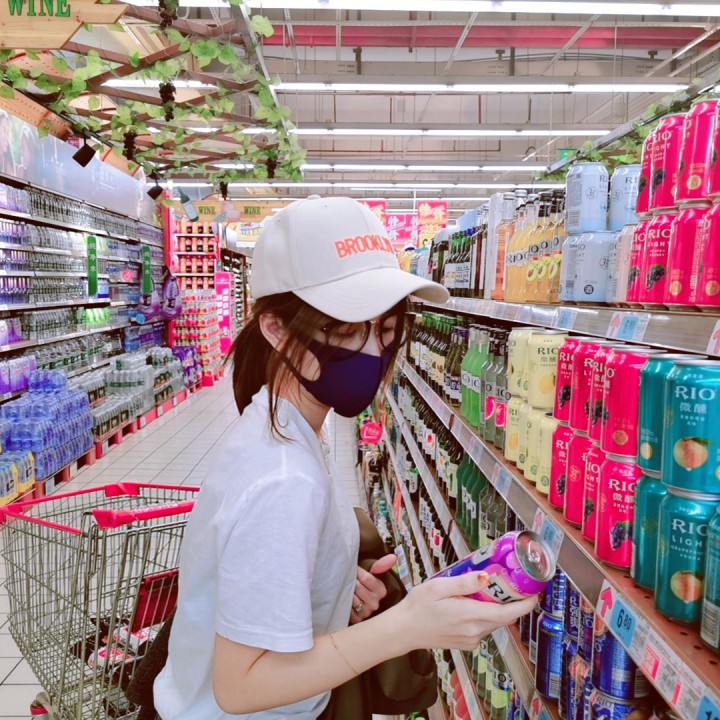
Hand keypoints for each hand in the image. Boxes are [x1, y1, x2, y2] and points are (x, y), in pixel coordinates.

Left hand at [349, 553, 396, 623]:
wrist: (362, 602)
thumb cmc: (366, 585)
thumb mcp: (373, 575)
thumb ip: (380, 565)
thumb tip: (393, 557)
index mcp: (381, 591)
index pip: (367, 578)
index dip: (357, 571)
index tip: (352, 567)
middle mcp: (375, 603)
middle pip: (357, 586)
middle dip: (350, 579)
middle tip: (345, 576)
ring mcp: (366, 612)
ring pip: (351, 596)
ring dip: (345, 590)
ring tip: (343, 585)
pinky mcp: (356, 619)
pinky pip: (346, 607)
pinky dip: (342, 600)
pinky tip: (342, 596)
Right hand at [394, 571, 537, 651]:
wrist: (403, 630)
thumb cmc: (418, 607)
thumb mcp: (438, 587)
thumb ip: (463, 583)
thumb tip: (486, 577)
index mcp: (470, 616)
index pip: (508, 613)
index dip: (525, 604)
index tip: (535, 592)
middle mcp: (474, 631)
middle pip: (504, 616)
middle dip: (511, 600)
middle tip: (511, 580)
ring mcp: (471, 639)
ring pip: (494, 621)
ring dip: (496, 606)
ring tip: (487, 587)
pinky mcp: (466, 642)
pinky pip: (483, 627)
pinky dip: (484, 614)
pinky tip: (472, 602)